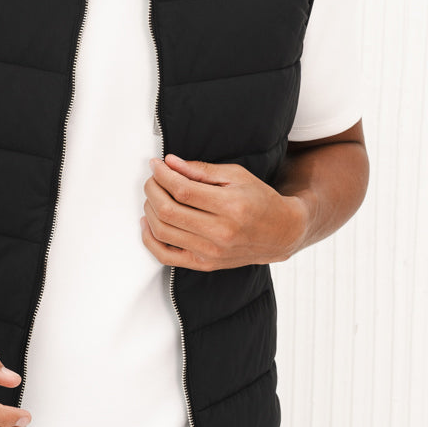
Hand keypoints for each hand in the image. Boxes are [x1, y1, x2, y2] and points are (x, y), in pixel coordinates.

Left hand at [140, 153, 308, 270]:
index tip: (156, 164)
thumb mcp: (236, 175)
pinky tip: (148, 223)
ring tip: (153, 195)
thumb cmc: (259, 201)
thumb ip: (201, 170)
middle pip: (169, 211)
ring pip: (163, 231)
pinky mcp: (204, 264)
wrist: (280, 233)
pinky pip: (165, 256)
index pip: (182, 190)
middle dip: (153, 189)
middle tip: (153, 178)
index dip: (162, 175)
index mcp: (230, 206)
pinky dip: (149, 239)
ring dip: (150, 209)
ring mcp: (210, 252)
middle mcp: (220, 232)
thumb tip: (170, 163)